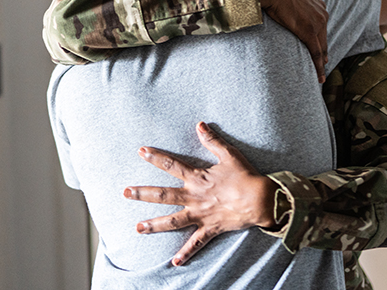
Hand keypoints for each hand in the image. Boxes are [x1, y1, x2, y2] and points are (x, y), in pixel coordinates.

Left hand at [124, 122, 277, 266]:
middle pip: (163, 195)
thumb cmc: (246, 176)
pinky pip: (196, 243)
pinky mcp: (210, 228)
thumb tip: (200, 125)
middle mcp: (194, 197)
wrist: (261, 200)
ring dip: (154, 224)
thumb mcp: (229, 154)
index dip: (156, 157)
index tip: (141, 152)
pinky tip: (174, 262)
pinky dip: (186, 253)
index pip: (172, 165)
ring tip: (138, 228)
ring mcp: (200, 215)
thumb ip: (212, 140)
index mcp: (197, 178)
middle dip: (143, 193)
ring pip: (173, 221)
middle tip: (125, 192)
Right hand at [254, 0, 328, 81]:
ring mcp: (317, 23)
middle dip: (324, 51)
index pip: (321, 25)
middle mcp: (321, 14)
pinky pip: (316, 53)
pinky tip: (320, 76)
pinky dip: (319, 66)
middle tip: (324, 64)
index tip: (320, 46)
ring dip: (322, 62)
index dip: (320, 37)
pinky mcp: (309, 33)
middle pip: (323, 37)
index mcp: (318, 4)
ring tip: (321, 75)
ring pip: (321, 47)